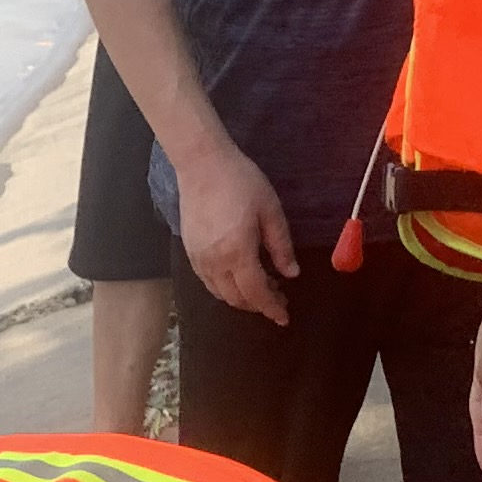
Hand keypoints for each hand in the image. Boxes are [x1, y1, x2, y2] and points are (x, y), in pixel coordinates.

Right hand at [174, 138, 297, 324]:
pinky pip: (208, 281)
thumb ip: (281, 246)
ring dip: (241, 297)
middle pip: (237, 299)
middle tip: (278, 297)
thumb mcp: (271, 211)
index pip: (256, 293)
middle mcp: (215, 262)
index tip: (284, 317)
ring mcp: (199, 258)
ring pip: (220, 294)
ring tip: (261, 287)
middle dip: (258, 304)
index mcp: (238, 252)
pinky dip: (225, 287)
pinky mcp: (190, 251)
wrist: (202, 163)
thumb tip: (291, 273)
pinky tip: (238, 276)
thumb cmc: (240, 181)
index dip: (272, 308)